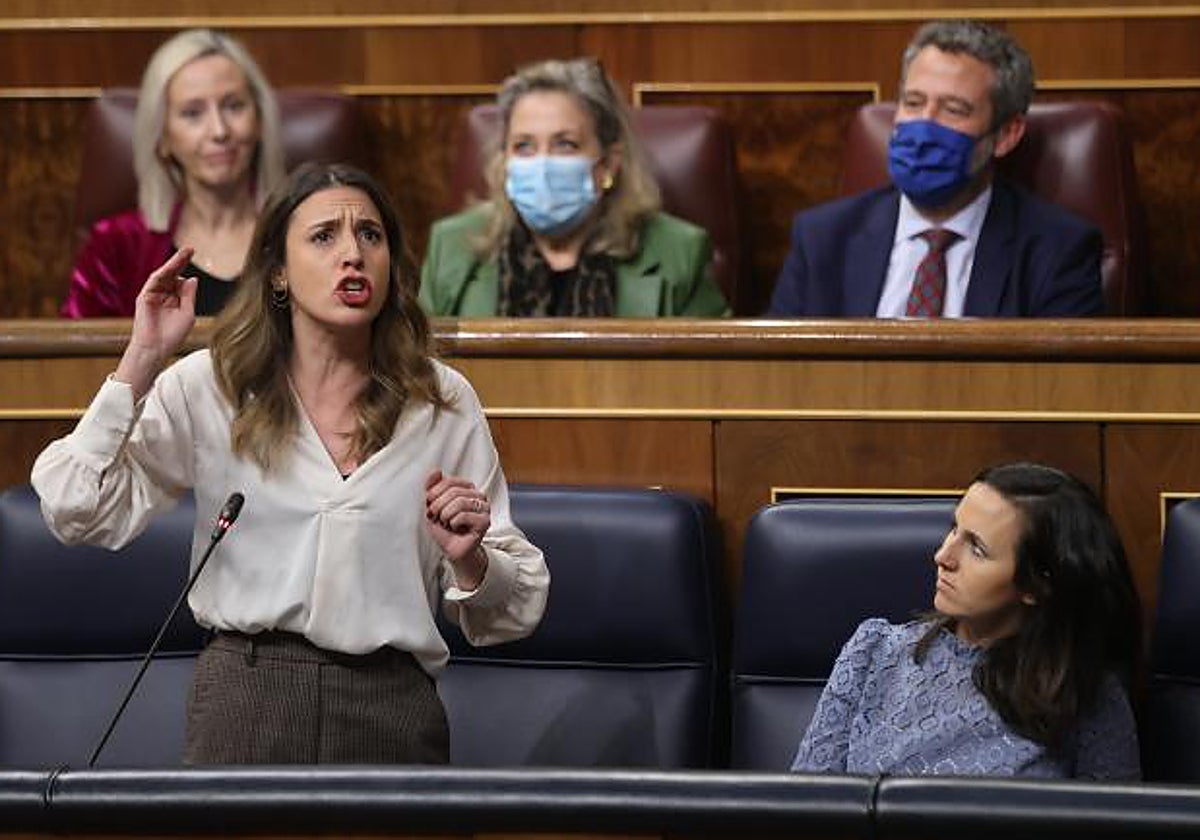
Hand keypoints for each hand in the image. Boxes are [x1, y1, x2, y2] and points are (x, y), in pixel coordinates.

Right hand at [115, 248, 196, 398]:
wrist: (156, 349)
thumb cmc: (172, 336)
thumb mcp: (187, 313)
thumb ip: (189, 296)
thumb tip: (192, 278)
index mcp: (174, 299)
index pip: (180, 279)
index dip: (186, 268)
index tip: (195, 255)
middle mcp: (163, 295)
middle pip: (172, 274)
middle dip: (181, 261)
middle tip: (191, 248)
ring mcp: (152, 295)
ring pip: (163, 275)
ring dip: (173, 263)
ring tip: (185, 253)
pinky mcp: (144, 297)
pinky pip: (154, 281)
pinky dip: (163, 273)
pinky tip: (172, 266)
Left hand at [424, 469, 489, 589]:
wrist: (451, 549)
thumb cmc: (443, 528)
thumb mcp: (432, 506)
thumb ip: (432, 488)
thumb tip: (436, 471)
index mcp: (467, 488)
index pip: (449, 481)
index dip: (435, 493)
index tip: (429, 506)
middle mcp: (478, 495)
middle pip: (454, 491)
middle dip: (439, 506)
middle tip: (436, 517)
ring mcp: (484, 508)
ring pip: (460, 502)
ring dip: (445, 515)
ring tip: (446, 523)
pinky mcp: (485, 521)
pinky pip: (463, 515)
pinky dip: (453, 523)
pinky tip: (455, 528)